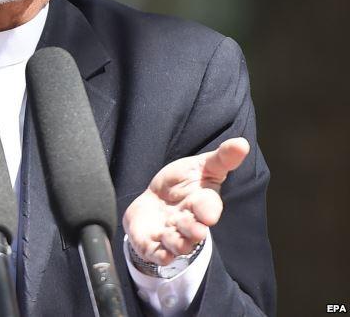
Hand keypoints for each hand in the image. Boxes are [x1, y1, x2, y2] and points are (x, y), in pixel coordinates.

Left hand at [123, 137, 248, 265]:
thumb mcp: (200, 166)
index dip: (208, 211)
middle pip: (194, 231)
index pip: (209, 208)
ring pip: (178, 245)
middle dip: (193, 230)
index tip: (208, 214)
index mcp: (202, 204)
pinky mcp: (153, 245)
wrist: (154, 201)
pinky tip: (158, 249)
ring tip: (170, 235)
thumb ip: (221, 158)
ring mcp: (171, 236)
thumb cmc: (182, 184)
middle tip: (191, 226)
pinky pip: (157, 254)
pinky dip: (159, 254)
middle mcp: (189, 223)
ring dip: (176, 242)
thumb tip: (242, 142)